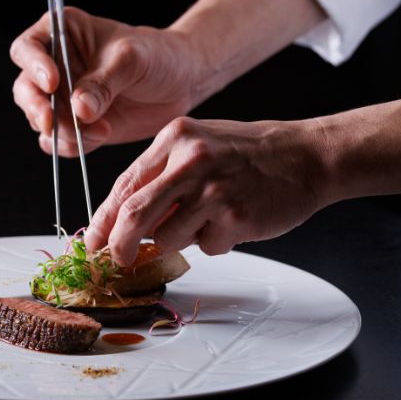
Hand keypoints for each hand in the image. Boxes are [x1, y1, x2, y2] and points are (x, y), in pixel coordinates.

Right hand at [10, 7, 203, 155]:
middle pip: (26, 88)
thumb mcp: (131, 60)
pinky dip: (72, 146)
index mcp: (63, 33)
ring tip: (101, 131)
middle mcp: (55, 66)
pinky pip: (59, 142)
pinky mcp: (76, 126)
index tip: (53, 82)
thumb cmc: (157, 56)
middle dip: (38, 108)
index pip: (28, 47)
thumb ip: (103, 83)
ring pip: (40, 119)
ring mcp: (64, 99)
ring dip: (62, 131)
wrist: (181, 83)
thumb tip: (79, 109)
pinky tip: (98, 138)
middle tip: (53, 123)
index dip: (33, 65)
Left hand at [83, 117, 332, 266]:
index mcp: (175, 138)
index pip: (123, 185)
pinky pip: (207, 247)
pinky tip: (235, 220)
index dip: (103, 220)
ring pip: (167, 238)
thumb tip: (126, 222)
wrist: (307, 156)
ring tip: (209, 220)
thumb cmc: (250, 154)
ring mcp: (214, 189)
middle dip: (119, 247)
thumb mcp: (199, 146)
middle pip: (133, 215)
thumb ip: (162, 177)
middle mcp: (190, 160)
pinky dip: (215, 243)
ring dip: (180, 242)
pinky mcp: (236, 217)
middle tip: (118, 261)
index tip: (94, 242)